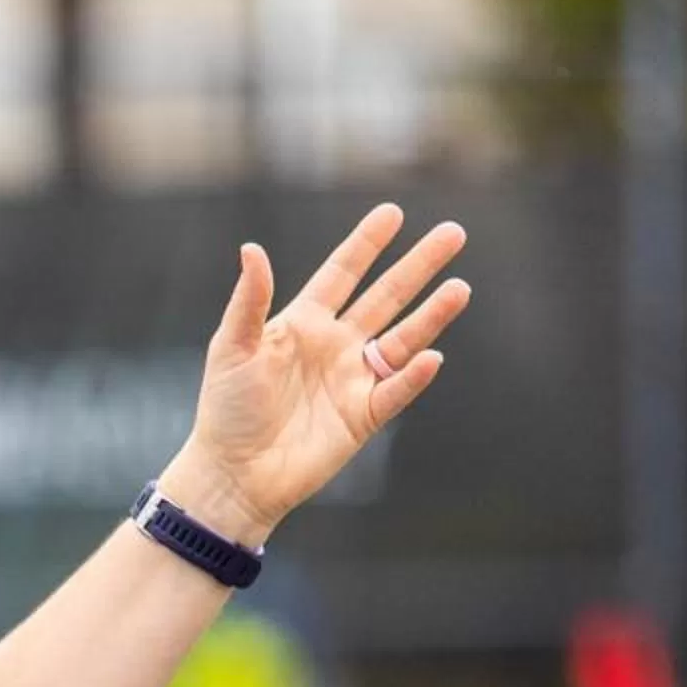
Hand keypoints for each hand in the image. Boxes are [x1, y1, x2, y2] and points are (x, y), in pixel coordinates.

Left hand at [159, 204, 472, 548]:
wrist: (234, 473)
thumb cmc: (226, 410)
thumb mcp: (231, 349)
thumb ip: (249, 301)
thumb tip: (252, 248)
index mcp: (302, 324)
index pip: (341, 274)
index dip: (366, 244)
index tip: (393, 213)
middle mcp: (334, 346)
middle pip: (385, 297)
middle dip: (418, 266)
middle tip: (454, 233)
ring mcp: (353, 380)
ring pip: (403, 338)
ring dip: (432, 314)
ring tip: (460, 287)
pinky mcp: (364, 416)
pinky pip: (397, 390)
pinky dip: (414, 375)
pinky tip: (430, 356)